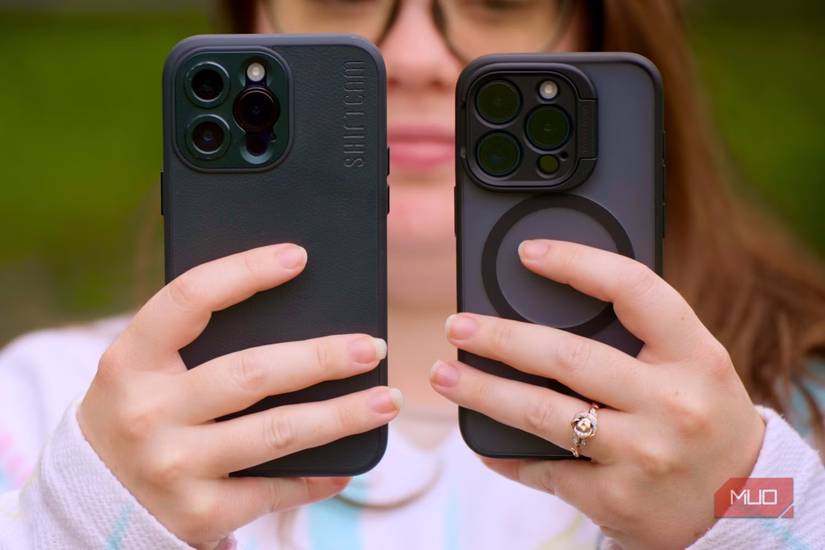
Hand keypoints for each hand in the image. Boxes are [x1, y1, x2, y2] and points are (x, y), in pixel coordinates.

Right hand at [78, 243, 399, 548]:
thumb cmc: (139, 414)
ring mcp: (173, 467)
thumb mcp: (143, 371)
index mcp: (129, 361)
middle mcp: (148, 413)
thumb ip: (195, 341)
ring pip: (278, 432)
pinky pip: (275, 490)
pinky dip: (319, 476)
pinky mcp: (199, 514)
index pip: (189, 299)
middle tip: (371, 346)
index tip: (298, 257)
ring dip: (342, 415)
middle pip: (252, 372)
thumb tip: (294, 309)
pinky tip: (349, 463)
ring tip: (385, 399)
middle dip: (322, 358)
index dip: (246, 271)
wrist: (92, 502)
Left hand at [431, 239, 764, 548]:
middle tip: (458, 326)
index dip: (577, 263)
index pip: (634, 290)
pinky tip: (483, 442)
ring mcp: (643, 454)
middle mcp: (672, 403)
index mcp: (697, 356)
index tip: (529, 253)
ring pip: (543, 415)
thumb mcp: (696, 365)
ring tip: (445, 375)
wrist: (744, 504)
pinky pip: (546, 470)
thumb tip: (549, 302)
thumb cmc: (704, 416)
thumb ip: (640, 334)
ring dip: (482, 391)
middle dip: (500, 338)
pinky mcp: (616, 499)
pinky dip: (508, 455)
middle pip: (566, 356)